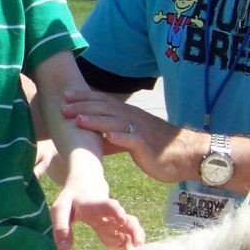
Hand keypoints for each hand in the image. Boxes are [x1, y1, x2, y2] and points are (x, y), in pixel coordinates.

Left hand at [48, 153, 145, 249]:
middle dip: (133, 230)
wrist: (85, 184)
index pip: (107, 206)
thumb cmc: (71, 198)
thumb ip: (61, 227)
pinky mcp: (114, 227)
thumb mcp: (60, 209)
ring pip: (129, 226)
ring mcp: (113, 220)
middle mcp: (108, 212)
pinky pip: (125, 234)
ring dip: (135, 237)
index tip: (122, 219)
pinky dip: (128, 243)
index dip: (115, 212)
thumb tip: (64, 249)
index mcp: (95, 205)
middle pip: (125, 218)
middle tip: (138, 243)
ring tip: (137, 249)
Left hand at [60, 88, 196, 184]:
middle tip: (63, 106)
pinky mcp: (147, 145)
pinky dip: (120, 137)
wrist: (186, 154)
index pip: (103, 102)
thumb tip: (96, 141)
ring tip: (79, 119)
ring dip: (96, 120)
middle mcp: (132, 118)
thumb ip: (114, 138)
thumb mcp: (132, 140)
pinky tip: (108, 137)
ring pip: (115, 122)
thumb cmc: (158, 148)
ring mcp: (139, 130)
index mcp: (128, 115)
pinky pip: (132, 139)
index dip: (84, 98)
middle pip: (105, 108)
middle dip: (83, 106)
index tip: (66, 96)